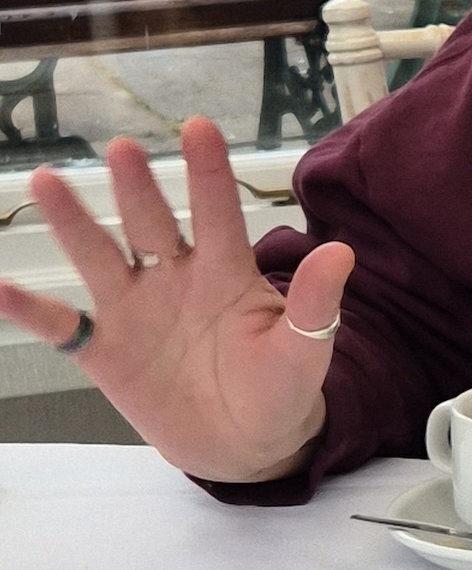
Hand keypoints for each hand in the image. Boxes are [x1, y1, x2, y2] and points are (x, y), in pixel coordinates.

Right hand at [0, 119, 350, 483]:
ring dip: (76, 223)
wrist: (247, 444)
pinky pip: (61, 326)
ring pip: (100, 257)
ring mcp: (135, 311)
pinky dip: (29, 309)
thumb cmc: (281, 386)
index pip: (219, 211)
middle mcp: (176, 278)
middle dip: (138, 188)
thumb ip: (316, 303)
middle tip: (125, 149)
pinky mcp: (105, 351)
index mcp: (228, 271)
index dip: (209, 171)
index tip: (199, 126)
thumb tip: (342, 252)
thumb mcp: (305, 348)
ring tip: (49, 181)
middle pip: (153, 224)